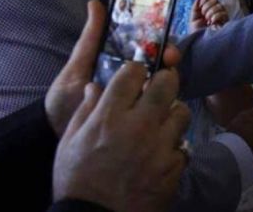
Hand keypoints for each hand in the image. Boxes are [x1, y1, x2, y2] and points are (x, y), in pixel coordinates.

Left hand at [45, 0, 182, 136]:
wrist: (53, 132)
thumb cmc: (64, 98)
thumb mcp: (77, 67)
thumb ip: (90, 38)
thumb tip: (95, 2)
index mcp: (121, 67)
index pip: (149, 52)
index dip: (162, 46)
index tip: (167, 48)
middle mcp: (132, 83)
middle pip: (161, 68)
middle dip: (170, 61)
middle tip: (171, 60)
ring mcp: (135, 104)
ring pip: (161, 89)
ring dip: (170, 83)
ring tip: (169, 81)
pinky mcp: (137, 125)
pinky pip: (155, 113)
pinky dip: (165, 107)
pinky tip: (167, 104)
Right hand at [52, 63, 190, 211]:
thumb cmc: (77, 181)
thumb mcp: (69, 143)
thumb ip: (86, 111)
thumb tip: (95, 86)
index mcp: (109, 116)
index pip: (133, 72)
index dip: (136, 71)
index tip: (136, 77)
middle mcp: (138, 125)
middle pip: (167, 84)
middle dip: (165, 82)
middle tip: (160, 90)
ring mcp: (159, 146)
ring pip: (182, 112)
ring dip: (173, 115)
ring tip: (162, 125)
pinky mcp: (173, 166)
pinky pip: (184, 146)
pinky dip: (175, 148)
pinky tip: (162, 154)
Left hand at [189, 0, 229, 31]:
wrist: (200, 42)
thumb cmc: (196, 32)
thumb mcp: (192, 18)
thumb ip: (195, 6)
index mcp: (208, 8)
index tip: (200, 6)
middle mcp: (216, 10)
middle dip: (206, 7)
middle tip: (204, 16)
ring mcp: (222, 16)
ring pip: (219, 6)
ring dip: (210, 13)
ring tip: (208, 21)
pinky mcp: (226, 21)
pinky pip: (222, 13)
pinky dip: (215, 17)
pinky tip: (212, 23)